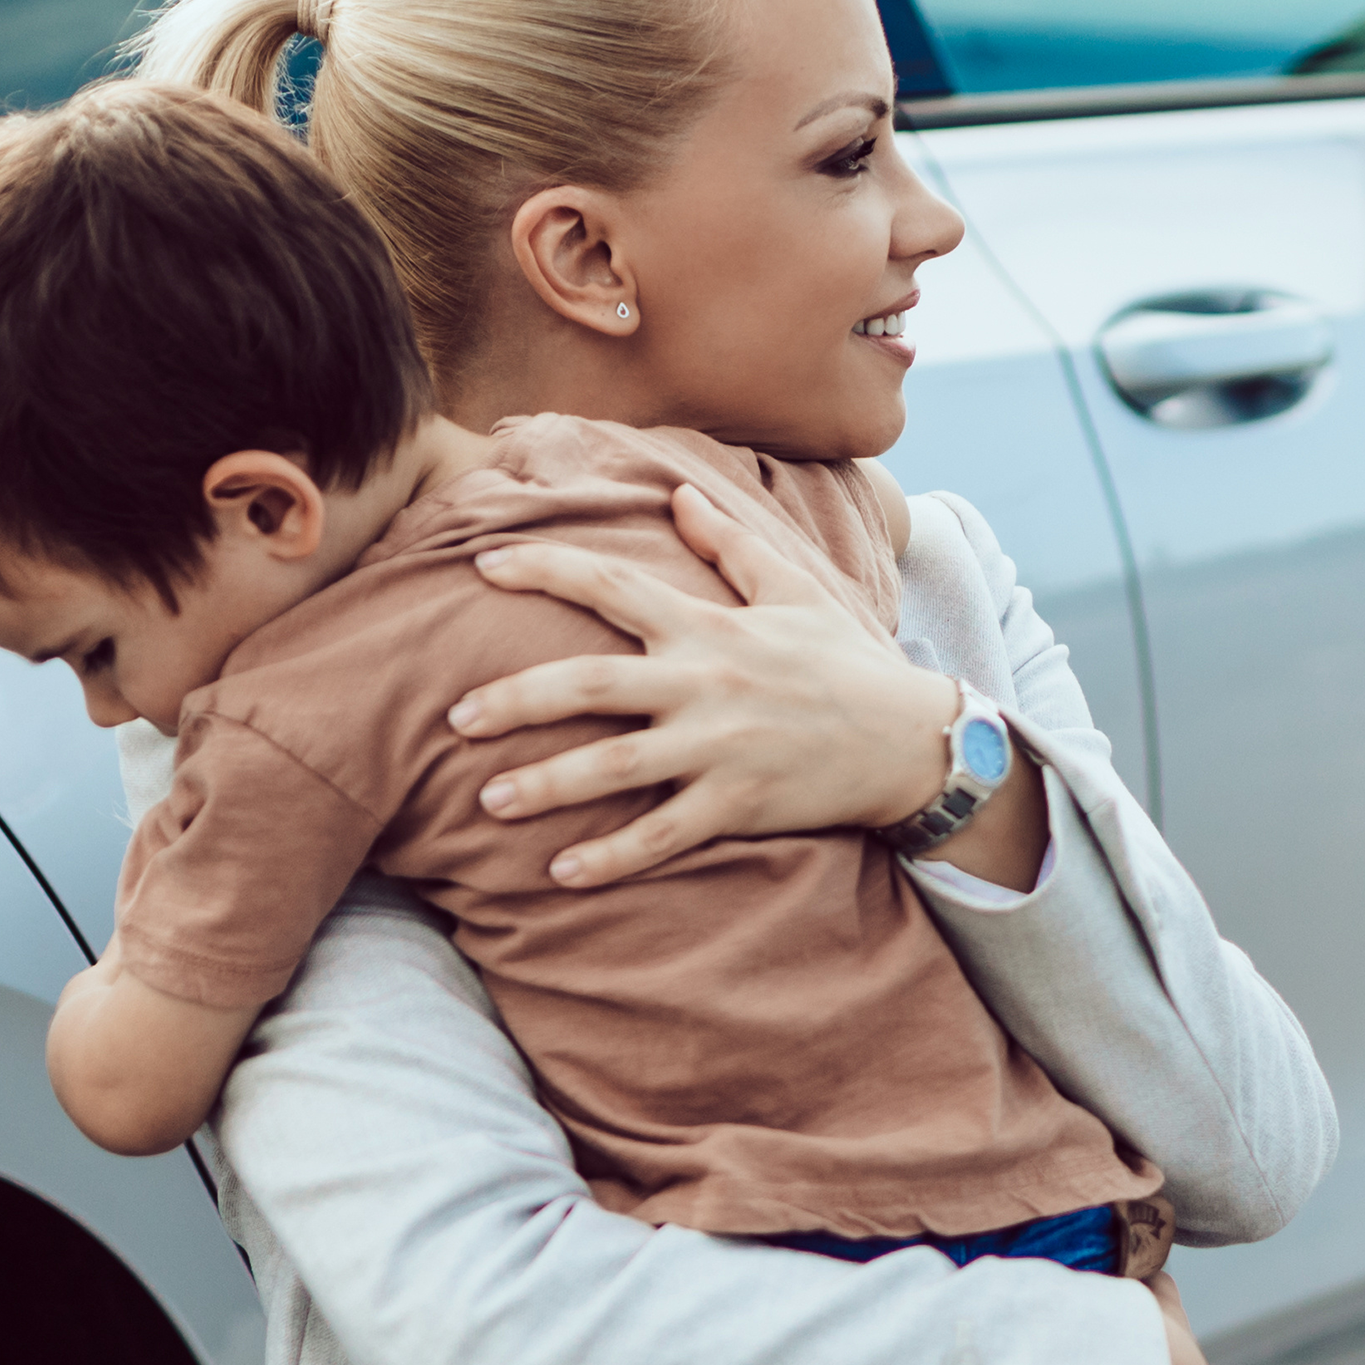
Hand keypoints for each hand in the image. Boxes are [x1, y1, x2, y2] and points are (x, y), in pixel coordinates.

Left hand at [452, 481, 951, 889]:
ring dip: (547, 785)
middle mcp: (703, 684)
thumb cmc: (846, 662)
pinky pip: (662, 836)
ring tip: (488, 802)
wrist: (910, 739)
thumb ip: (728, 544)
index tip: (483, 567)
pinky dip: (611, 857)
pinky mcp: (737, 806)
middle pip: (590, 684)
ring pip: (615, 767)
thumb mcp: (792, 591)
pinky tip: (560, 872)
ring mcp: (719, 749)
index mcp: (708, 627)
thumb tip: (678, 492)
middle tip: (453, 717)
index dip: (546, 570)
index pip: (612, 586)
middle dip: (516, 699)